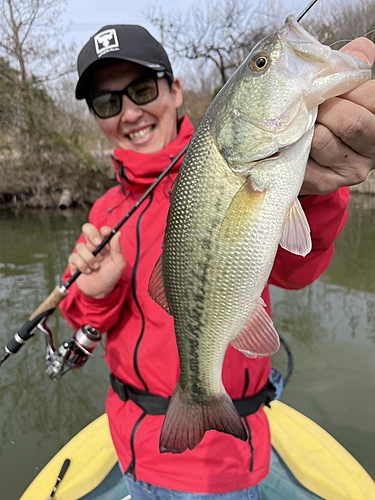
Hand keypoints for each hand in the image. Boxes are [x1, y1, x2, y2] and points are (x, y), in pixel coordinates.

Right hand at [68, 223, 125, 297]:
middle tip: (97, 244)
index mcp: (105, 244)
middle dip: (92, 234)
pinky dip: (82, 265)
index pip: (102, 230)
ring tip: (96, 267)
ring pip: (81, 246)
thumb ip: (117, 248)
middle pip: (87, 228)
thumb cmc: (111, 276)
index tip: (106, 234)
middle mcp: (94, 246)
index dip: (103, 229)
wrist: (101, 290)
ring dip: (89, 258)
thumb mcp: (119, 263)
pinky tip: (88, 271)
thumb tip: (118, 233)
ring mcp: (84, 253)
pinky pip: (74, 257)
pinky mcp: (75, 261)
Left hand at [301, 37, 374, 194]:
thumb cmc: (334, 114)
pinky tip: (290, 138)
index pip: (370, 97)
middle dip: (324, 106)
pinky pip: (301, 158)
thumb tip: (357, 50)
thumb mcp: (349, 89)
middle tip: (310, 102)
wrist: (315, 154)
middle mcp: (372, 151)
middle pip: (349, 122)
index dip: (345, 85)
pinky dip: (290, 143)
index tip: (329, 83)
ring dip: (304, 124)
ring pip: (321, 140)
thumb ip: (354, 66)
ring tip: (299, 119)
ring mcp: (348, 171)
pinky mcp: (323, 183)